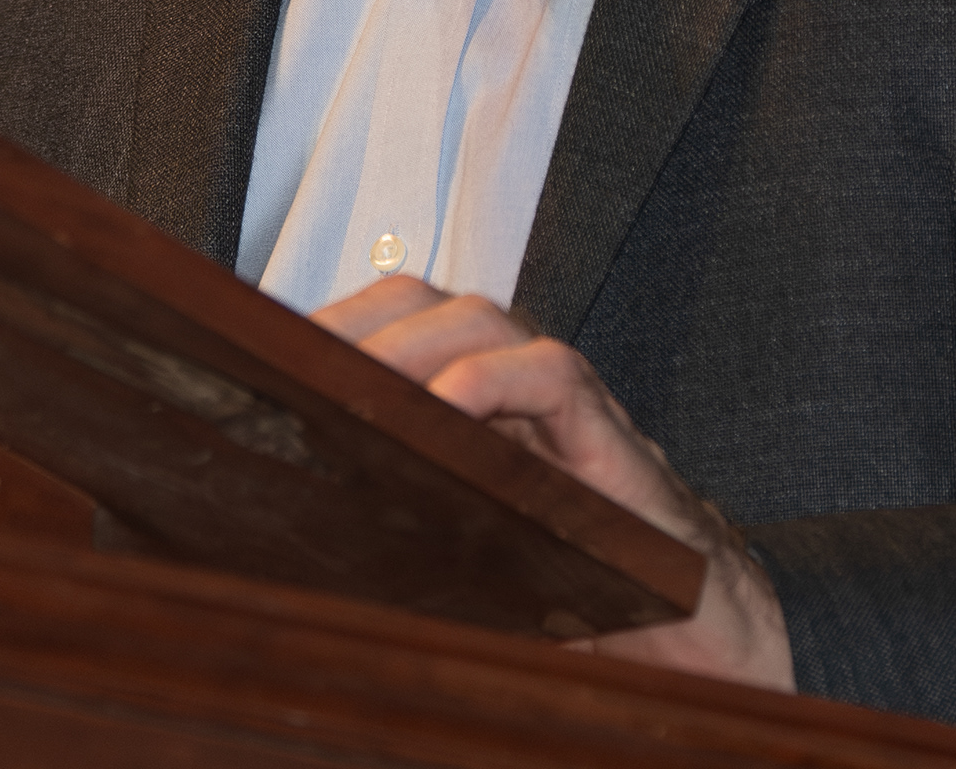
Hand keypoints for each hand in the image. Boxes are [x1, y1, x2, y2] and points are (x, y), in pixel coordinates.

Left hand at [314, 276, 792, 689]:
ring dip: (408, 342)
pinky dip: (492, 379)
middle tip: (289, 369)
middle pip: (426, 305)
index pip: (393, 329)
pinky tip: (443, 409)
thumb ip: (395, 543)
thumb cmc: (577, 609)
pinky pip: (553, 375)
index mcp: (475, 414)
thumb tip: (280, 553)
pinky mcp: (612, 446)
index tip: (257, 358)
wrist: (699, 649)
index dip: (329, 329)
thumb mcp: (464, 570)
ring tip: (351, 388)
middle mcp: (519, 393)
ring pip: (483, 320)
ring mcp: (568, 411)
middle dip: (354, 323)